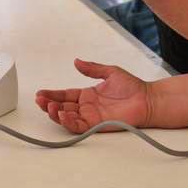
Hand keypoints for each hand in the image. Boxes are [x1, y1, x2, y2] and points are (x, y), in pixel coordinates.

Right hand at [35, 59, 152, 133]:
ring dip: (56, 114)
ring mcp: (91, 117)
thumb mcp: (110, 72)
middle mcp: (87, 107)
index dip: (53, 94)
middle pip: (63, 107)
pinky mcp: (97, 125)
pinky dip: (69, 122)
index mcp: (88, 95)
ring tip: (48, 107)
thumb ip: (92, 68)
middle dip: (49, 105)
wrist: (147, 99)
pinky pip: (79, 126)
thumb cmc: (133, 87)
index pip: (66, 95)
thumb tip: (77, 61)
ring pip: (68, 118)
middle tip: (40, 100)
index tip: (41, 93)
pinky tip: (62, 115)